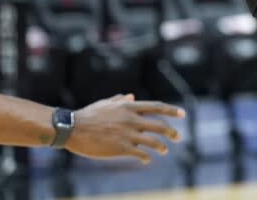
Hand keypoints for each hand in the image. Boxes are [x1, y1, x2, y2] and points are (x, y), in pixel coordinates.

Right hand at [65, 94, 184, 163]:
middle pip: (160, 125)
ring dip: (162, 147)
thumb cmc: (88, 115)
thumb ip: (121, 100)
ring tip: (164, 151)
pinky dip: (147, 157)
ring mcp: (128, 134)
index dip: (172, 110)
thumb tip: (132, 96)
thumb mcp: (106, 104)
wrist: (72, 128)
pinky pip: (141, 153)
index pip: (156, 107)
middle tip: (178, 137)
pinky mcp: (121, 147)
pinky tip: (147, 160)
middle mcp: (132, 119)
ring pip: (154, 141)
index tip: (183, 114)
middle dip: (172, 132)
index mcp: (129, 107)